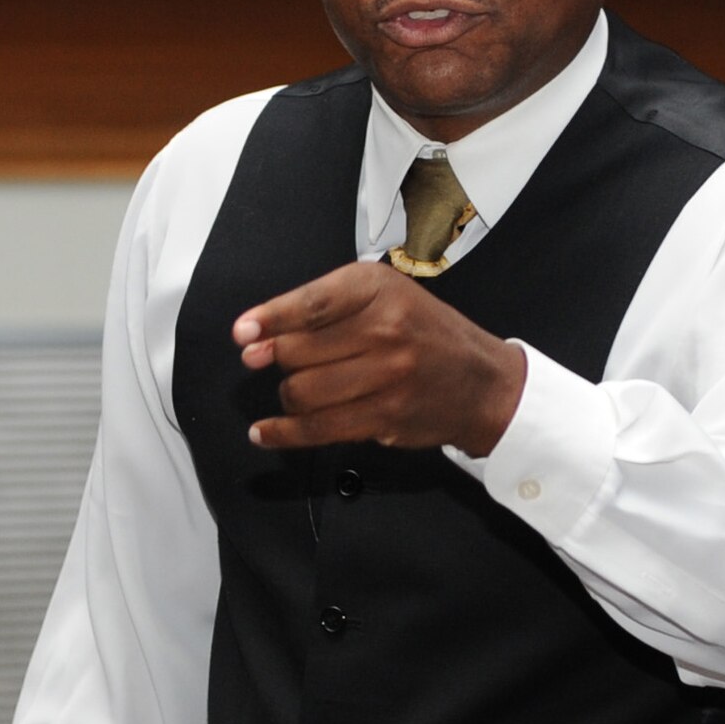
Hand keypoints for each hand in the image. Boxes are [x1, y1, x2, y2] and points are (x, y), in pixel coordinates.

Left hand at [233, 261, 525, 456]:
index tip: (242, 333)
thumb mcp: (387, 297)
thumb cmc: (426, 334)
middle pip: (298, 351)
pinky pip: (319, 428)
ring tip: (292, 390)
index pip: (310, 304)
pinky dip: (283, 433)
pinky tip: (264, 432)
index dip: (269, 320)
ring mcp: (387, 376)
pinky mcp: (384, 416)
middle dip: (274, 359)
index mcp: (379, 290)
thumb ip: (326, 308)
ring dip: (286, 395)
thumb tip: (256, 337)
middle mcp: (385, 329)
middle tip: (266, 361)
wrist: (482, 383)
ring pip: (304, 392)